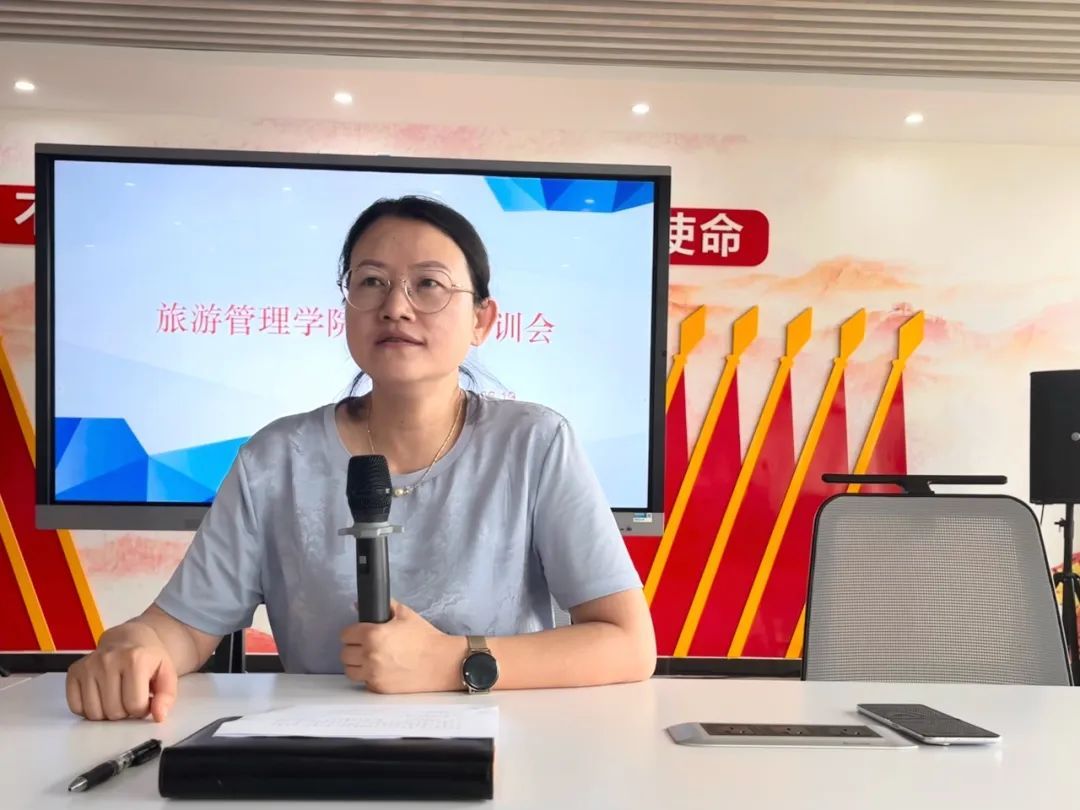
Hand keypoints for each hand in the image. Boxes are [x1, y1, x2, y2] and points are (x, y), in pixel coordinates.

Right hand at [66, 635, 177, 721]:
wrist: (129, 639)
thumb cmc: (148, 658)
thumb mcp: (166, 673)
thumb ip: (167, 696)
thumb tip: (159, 715)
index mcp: (135, 659)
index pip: (135, 705)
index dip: (142, 708)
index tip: (145, 697)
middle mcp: (109, 660)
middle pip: (114, 712)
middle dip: (125, 711)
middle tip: (130, 696)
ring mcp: (89, 665)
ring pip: (94, 713)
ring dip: (107, 712)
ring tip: (117, 696)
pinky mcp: (74, 671)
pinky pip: (76, 707)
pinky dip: (89, 709)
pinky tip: (101, 696)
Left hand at [340, 600, 460, 693]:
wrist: (442, 662)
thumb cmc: (426, 639)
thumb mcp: (405, 614)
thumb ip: (383, 606)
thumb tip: (360, 604)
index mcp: (373, 635)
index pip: (345, 635)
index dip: (353, 632)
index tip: (359, 633)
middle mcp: (369, 655)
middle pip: (344, 653)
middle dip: (354, 648)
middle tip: (365, 645)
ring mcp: (373, 674)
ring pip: (350, 670)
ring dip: (356, 664)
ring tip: (369, 659)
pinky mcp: (379, 688)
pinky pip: (363, 682)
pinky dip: (368, 676)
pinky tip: (380, 669)